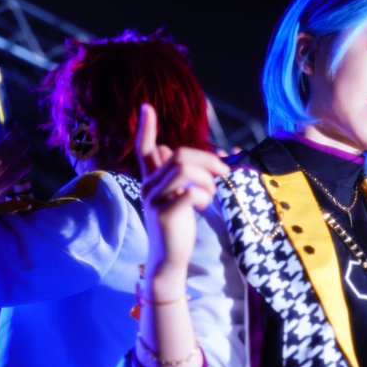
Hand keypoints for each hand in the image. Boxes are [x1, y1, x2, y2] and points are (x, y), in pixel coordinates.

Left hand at [0, 119, 30, 204]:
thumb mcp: (4, 202)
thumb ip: (16, 203)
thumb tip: (29, 206)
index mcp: (16, 172)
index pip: (27, 163)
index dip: (27, 161)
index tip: (26, 161)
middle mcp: (10, 160)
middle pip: (23, 147)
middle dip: (24, 143)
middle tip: (25, 140)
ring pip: (11, 138)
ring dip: (15, 131)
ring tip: (18, 126)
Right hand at [137, 103, 228, 274]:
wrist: (169, 260)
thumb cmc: (176, 226)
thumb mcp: (174, 196)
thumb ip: (172, 174)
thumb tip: (165, 147)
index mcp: (152, 180)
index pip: (143, 148)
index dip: (146, 127)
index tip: (147, 106)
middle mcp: (148, 186)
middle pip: (178, 154)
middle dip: (206, 159)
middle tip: (223, 172)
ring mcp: (154, 199)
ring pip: (183, 169)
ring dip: (207, 177)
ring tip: (212, 193)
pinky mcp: (164, 213)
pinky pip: (189, 192)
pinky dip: (203, 196)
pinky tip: (203, 206)